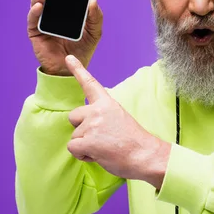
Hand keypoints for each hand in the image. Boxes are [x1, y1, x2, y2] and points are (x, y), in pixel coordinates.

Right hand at [27, 0, 102, 75]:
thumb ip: (96, 17)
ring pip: (37, 4)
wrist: (72, 70)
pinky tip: (40, 6)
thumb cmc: (82, 50)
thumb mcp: (94, 32)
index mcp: (66, 11)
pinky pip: (32, 19)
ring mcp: (42, 22)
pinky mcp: (35, 32)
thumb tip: (93, 0)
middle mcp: (52, 14)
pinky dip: (35, 11)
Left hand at [65, 55, 156, 179]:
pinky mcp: (88, 142)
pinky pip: (73, 148)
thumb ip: (103, 115)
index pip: (90, 84)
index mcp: (107, 104)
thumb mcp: (119, 118)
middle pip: (73, 116)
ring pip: (74, 136)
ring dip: (85, 145)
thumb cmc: (134, 142)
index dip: (78, 70)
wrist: (145, 155)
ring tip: (105, 148)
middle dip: (81, 128)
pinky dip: (82, 155)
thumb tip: (88, 123)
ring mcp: (92, 126)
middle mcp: (98, 111)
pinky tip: (98, 154)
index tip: (68, 58)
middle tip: (100, 137)